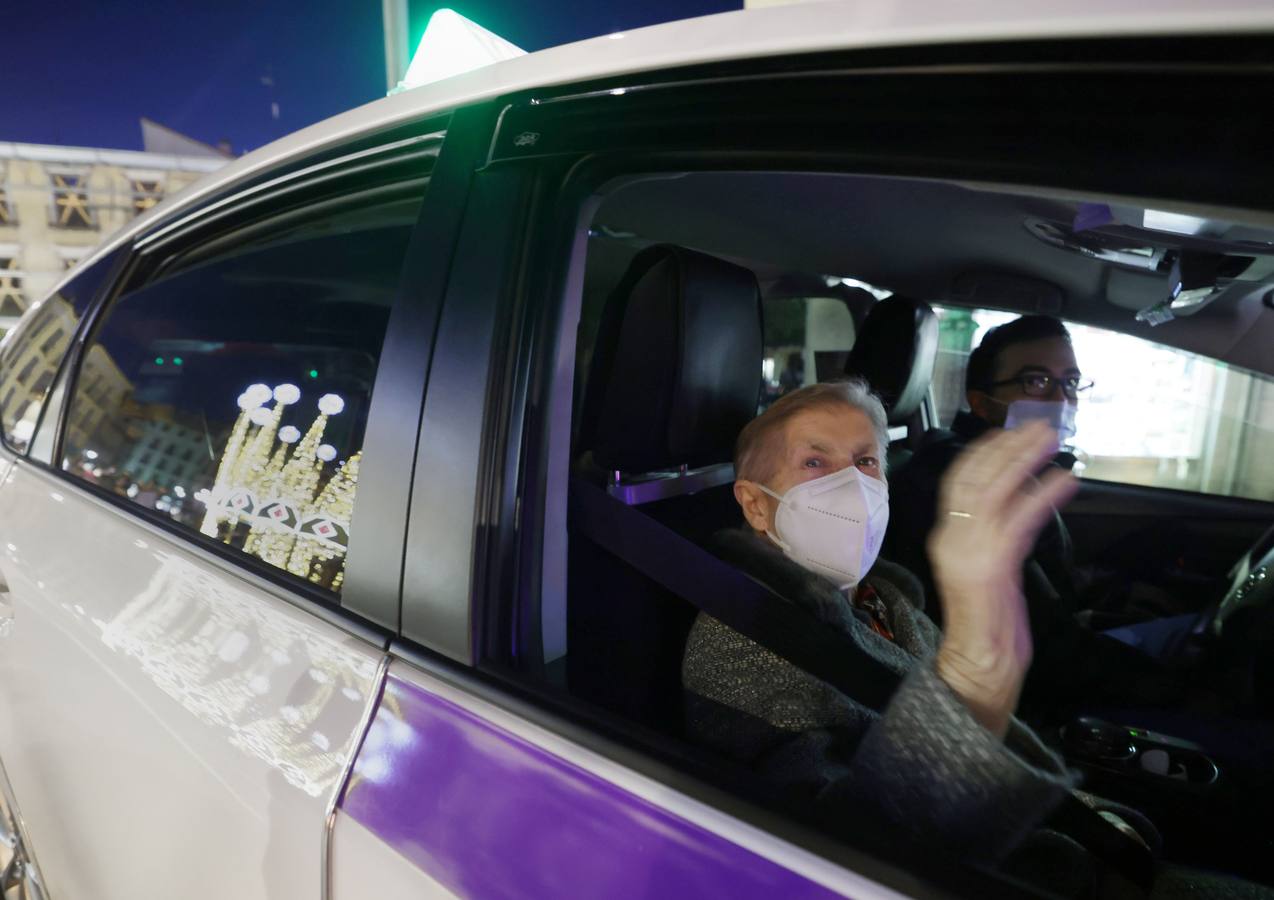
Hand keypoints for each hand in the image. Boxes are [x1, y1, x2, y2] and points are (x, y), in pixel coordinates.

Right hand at [928, 421, 1078, 736]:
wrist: (979, 663)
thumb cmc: (988, 620)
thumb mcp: (984, 565)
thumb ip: (993, 533)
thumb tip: (1017, 498)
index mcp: (946, 536)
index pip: (959, 480)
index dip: (984, 452)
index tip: (1009, 433)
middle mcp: (951, 537)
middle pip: (973, 476)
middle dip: (1005, 446)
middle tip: (1037, 425)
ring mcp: (968, 550)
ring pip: (993, 489)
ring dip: (1023, 459)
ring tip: (1051, 440)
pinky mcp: (991, 565)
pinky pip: (1020, 518)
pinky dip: (1043, 494)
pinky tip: (1065, 480)